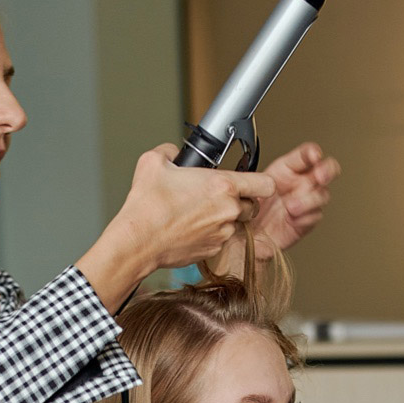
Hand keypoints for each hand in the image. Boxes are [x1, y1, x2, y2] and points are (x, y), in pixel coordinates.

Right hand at [77, 145, 275, 310]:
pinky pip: (220, 241)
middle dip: (240, 201)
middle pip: (253, 206)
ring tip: (201, 214)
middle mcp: (228, 211)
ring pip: (236, 225)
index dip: (261, 182)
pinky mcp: (212, 251)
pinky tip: (191, 229)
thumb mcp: (154, 162)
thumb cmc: (147, 206)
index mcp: (222, 186)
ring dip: (225, 219)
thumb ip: (171, 151)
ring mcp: (222, 234)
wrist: (138, 242)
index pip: (265, 184)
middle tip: (219, 197)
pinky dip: (211, 235)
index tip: (251, 181)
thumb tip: (174, 152)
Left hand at [248, 142, 339, 257]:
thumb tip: (265, 181)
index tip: (314, 154)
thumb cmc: (249, 209)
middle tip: (320, 175)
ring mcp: (306, 202)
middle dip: (327, 170)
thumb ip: (259, 181)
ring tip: (291, 207)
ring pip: (322, 195)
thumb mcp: (249, 188)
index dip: (312, 152)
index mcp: (287, 170)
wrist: (247, 236)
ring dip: (310, 199)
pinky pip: (315, 216)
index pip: (305, 155)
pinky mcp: (306, 221)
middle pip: (326, 170)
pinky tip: (293, 219)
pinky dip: (306, 217)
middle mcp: (300, 184)